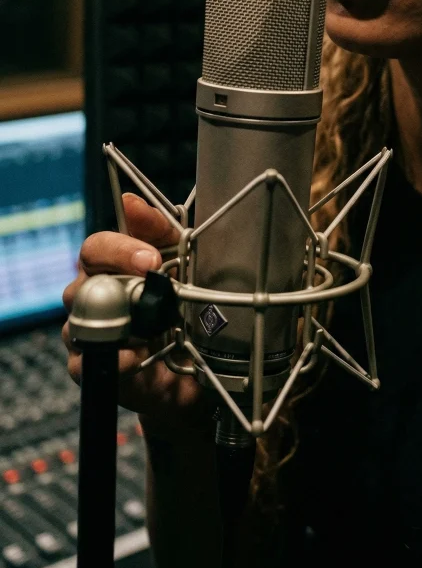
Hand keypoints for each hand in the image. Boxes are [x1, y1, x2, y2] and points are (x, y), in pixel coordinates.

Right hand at [62, 193, 213, 437]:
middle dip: (118, 288)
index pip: (96, 248)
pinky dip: (115, 359)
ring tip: (153, 328)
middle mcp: (91, 295)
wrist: (195, 366)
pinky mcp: (87, 367)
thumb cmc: (185, 306)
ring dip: (119, 325)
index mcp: (110, 266)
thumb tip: (130, 200)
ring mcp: (85, 332)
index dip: (120, 250)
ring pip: (79, 322)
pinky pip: (84, 361)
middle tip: (152, 292)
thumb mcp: (182, 259)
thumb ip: (158, 229)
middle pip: (79, 284)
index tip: (152, 260)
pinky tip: (138, 356)